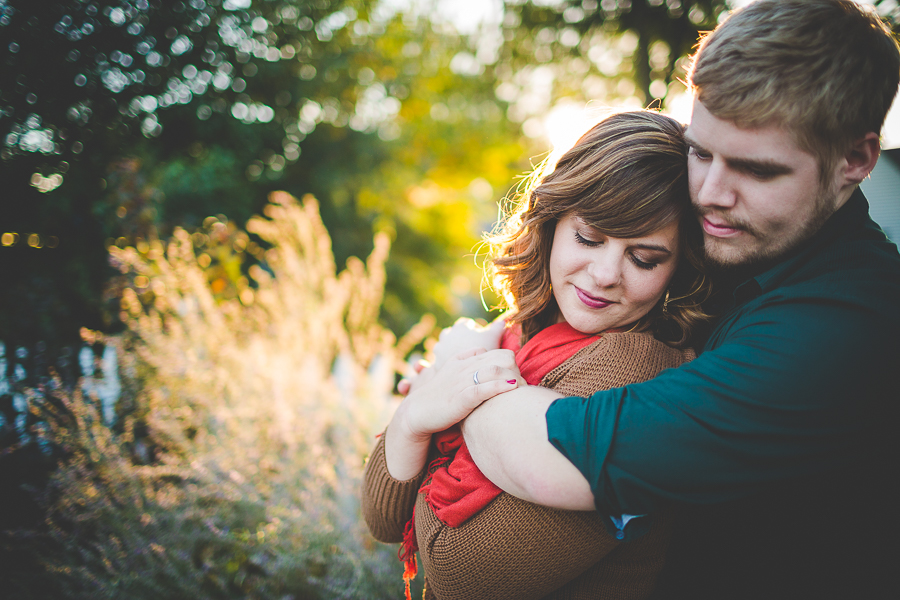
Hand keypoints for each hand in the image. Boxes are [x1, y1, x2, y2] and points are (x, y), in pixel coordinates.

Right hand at [384, 347, 522, 480]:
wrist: (416, 413)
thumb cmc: (436, 397)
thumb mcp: (450, 374)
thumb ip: (465, 362)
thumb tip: (481, 352)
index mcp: (462, 360)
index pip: (495, 352)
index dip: (509, 363)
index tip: (515, 377)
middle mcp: (464, 368)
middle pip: (501, 358)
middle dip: (516, 369)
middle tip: (522, 385)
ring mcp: (462, 382)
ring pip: (495, 370)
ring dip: (514, 377)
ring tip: (522, 388)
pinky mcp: (461, 398)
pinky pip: (484, 389)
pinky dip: (500, 387)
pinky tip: (512, 388)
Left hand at [432, 315, 508, 368]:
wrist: (469, 374)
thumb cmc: (483, 352)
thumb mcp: (493, 338)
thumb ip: (497, 329)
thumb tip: (502, 321)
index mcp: (459, 327)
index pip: (466, 323)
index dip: (474, 329)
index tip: (480, 337)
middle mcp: (446, 335)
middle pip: (453, 334)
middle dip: (460, 339)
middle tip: (470, 347)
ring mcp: (440, 349)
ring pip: (445, 347)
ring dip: (451, 350)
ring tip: (463, 360)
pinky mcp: (436, 362)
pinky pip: (441, 361)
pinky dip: (447, 363)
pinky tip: (456, 369)